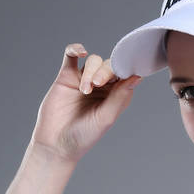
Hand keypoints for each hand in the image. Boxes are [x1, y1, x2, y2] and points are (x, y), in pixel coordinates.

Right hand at [30, 44, 142, 164]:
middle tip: (97, 84)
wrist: (56, 144)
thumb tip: (137, 77)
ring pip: (93, 61)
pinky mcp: (67, 76)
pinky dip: (75, 49)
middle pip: (109, 65)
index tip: (121, 71)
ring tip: (84, 90)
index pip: (125, 75)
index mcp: (116, 96)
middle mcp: (102, 87)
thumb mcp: (105, 118)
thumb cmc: (84, 136)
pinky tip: (80, 51)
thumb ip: (120, 97)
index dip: (124, 69)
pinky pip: (71, 56)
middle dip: (105, 71)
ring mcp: (84, 80)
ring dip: (90, 71)